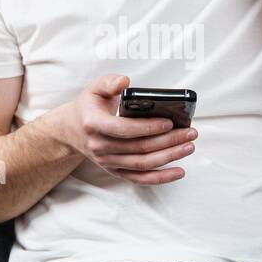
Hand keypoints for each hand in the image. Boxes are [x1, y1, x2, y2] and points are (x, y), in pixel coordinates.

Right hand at [48, 74, 196, 183]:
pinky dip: (161, 178)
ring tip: (189, 146)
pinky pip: (140, 179)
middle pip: (139, 148)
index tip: (169, 122)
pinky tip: (179, 171)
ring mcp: (107, 162)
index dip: (148, 127)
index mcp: (94, 124)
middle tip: (190, 132)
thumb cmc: (89, 107)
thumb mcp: (95, 89)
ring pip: (143, 164)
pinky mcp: (115, 171)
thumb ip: (110, 82)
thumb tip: (125, 82)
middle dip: (168, 141)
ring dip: (169, 157)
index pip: (124, 129)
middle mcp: (100, 147)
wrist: (71, 130)